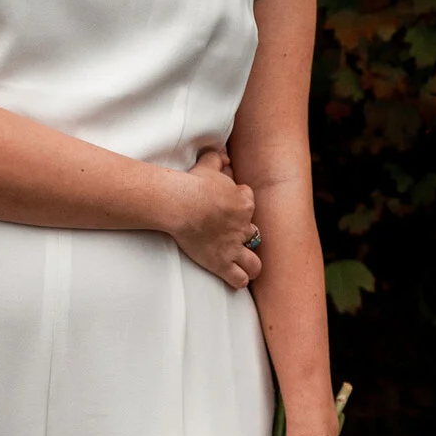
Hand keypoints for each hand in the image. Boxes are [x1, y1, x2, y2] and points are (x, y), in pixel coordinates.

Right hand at [162, 148, 259, 289]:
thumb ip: (217, 159)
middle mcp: (243, 225)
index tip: (227, 207)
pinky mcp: (222, 262)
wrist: (182, 204)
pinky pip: (239, 278)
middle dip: (246, 236)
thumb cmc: (194, 184)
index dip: (239, 205)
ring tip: (246, 267)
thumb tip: (222, 154)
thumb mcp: (208, 165)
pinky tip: (236, 280)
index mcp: (243, 202)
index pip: (249, 203)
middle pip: (253, 233)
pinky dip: (240, 280)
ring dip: (251, 265)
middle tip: (233, 237)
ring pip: (254, 262)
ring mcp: (234, 246)